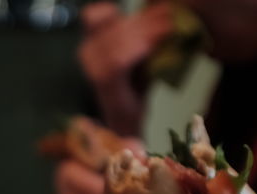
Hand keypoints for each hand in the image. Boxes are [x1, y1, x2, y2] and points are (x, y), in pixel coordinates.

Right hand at [78, 2, 174, 135]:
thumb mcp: (135, 51)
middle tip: (170, 18)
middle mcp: (86, 53)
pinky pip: (120, 60)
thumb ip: (139, 32)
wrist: (126, 118)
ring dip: (147, 33)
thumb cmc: (134, 84)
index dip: (113, 11)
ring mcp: (92, 67)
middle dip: (145, 20)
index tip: (140, 14)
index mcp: (91, 44)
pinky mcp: (103, 80)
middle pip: (115, 25)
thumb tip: (162, 8)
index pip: (93, 16)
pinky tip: (155, 48)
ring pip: (119, 40)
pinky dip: (140, 50)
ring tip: (169, 30)